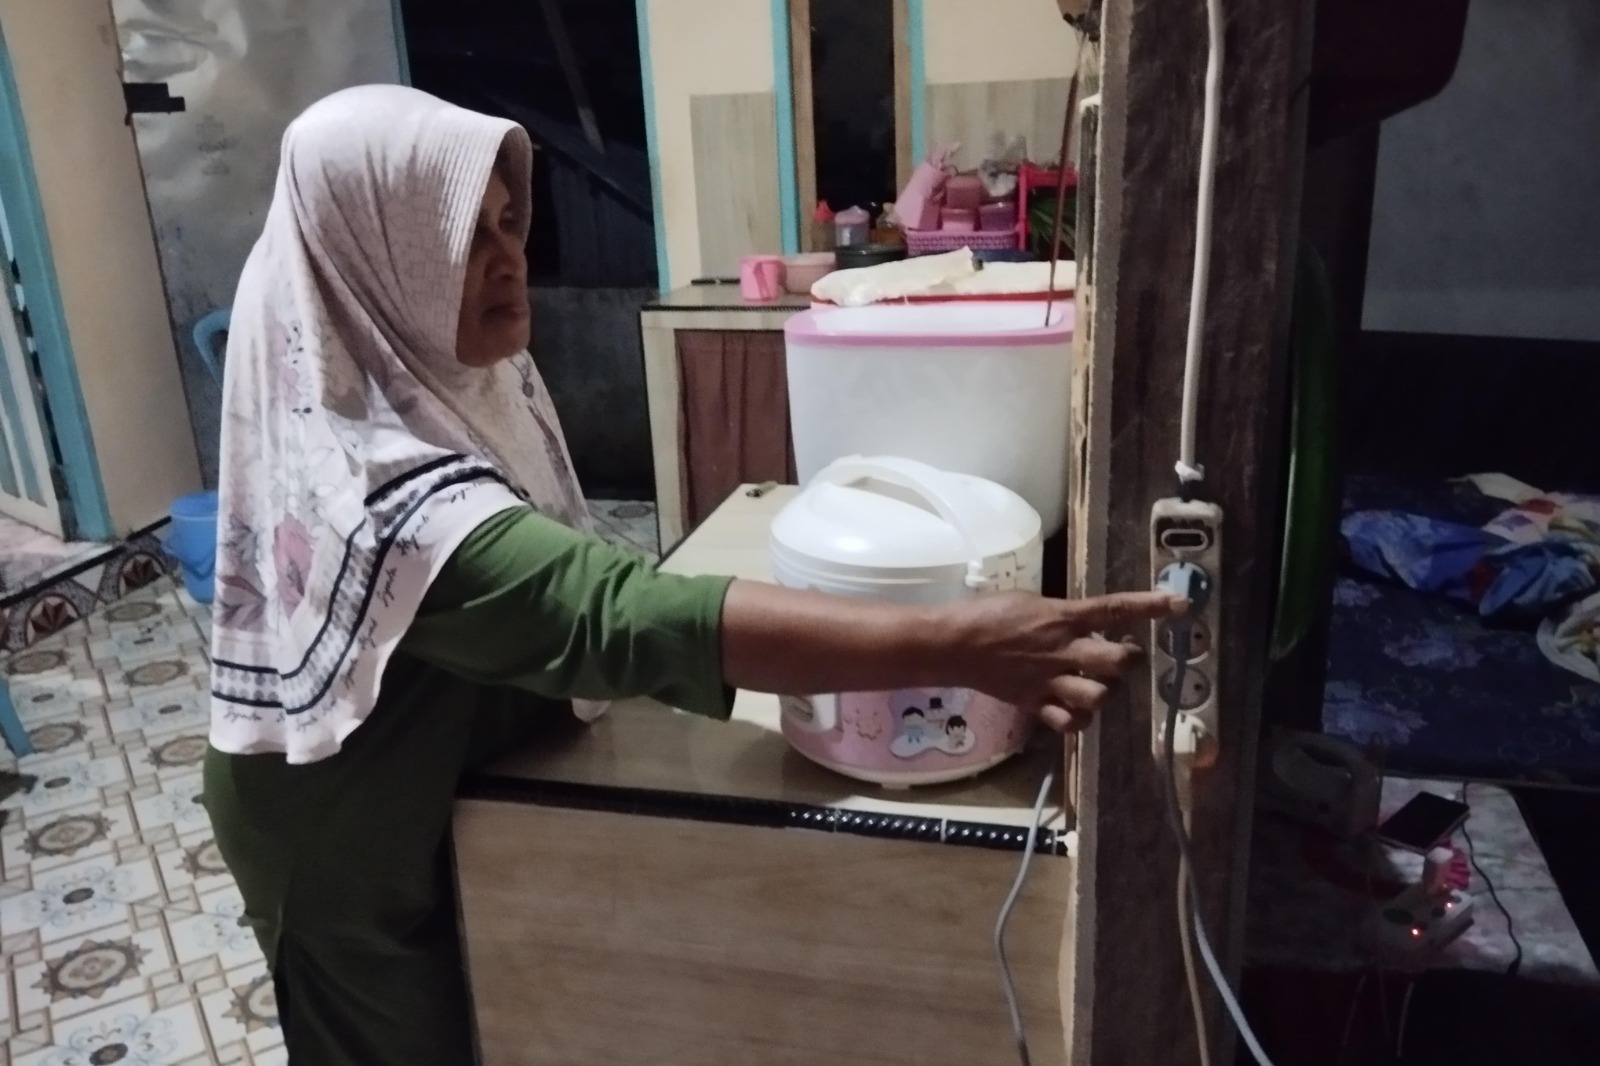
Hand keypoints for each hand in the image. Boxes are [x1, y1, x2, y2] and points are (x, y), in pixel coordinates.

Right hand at [945, 591, 1187, 732]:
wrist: (954, 645)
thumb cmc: (989, 613)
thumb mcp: (1032, 602)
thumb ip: (1063, 614)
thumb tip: (1087, 621)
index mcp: (1063, 617)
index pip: (1115, 609)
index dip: (1150, 607)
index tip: (1180, 605)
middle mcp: (1063, 650)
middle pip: (1118, 661)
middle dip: (1129, 660)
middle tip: (1123, 656)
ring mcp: (1051, 681)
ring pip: (1098, 697)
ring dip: (1104, 692)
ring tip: (1096, 685)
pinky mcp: (1036, 704)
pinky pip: (1069, 723)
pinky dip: (1078, 720)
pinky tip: (1075, 710)